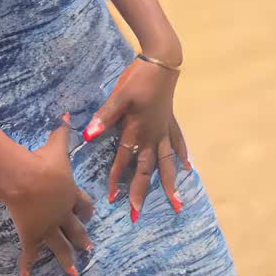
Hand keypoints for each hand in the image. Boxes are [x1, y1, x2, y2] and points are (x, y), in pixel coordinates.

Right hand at [1, 117, 94, 275]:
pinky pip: (30, 254)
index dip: (87, 209)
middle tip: (89, 249)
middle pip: (76, 229)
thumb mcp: (57, 145)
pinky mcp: (32, 235)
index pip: (84, 204)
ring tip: (74, 272)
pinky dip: (26, 267)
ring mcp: (48, 227)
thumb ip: (64, 131)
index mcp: (71, 193)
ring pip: (61, 247)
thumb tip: (67, 113)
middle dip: (83, 239)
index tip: (90, 214)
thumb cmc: (43, 161)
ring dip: (67, 259)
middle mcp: (63, 213)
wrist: (26, 179)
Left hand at [82, 44, 189, 222]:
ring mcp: (164, 129)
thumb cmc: (138, 78)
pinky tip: (187, 167)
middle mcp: (153, 136)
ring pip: (167, 162)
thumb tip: (89, 137)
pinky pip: (177, 143)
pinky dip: (182, 156)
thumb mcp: (118, 96)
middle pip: (148, 170)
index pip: (125, 161)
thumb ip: (104, 118)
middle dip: (142, 193)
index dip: (117, 179)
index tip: (112, 199)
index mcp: (137, 131)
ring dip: (169, 183)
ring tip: (176, 203)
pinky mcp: (170, 120)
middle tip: (138, 215)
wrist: (161, 61)